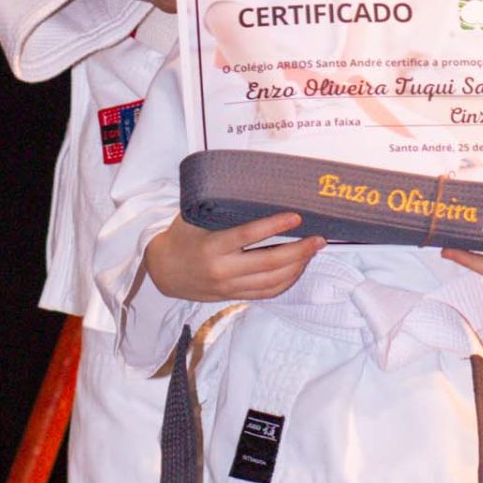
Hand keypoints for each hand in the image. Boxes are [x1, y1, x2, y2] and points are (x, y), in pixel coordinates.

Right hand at [144, 211, 321, 301]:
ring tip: (313, 251)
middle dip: (299, 251)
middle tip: (319, 238)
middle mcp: (222, 269)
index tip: (296, 216)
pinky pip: (266, 292)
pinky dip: (286, 282)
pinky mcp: (232, 296)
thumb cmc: (182, 236)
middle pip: (268, 262)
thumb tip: (254, 186)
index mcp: (212, 246)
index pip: (248, 235)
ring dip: (297, 267)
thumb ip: (221, 208)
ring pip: (271, 281)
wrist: (163, 271)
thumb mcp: (194, 217)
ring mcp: (229, 286)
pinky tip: (298, 269)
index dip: (274, 226)